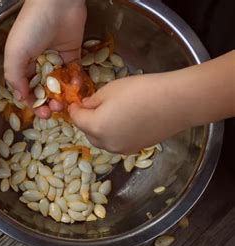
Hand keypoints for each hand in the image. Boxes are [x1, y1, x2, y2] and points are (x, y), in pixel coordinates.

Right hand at [4, 0, 85, 112]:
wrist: (56, 3)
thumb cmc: (31, 27)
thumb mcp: (15, 54)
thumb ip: (15, 77)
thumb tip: (21, 97)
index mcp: (21, 64)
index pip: (26, 90)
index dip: (32, 103)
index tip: (41, 114)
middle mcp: (37, 63)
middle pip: (43, 90)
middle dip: (48, 103)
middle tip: (55, 111)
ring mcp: (55, 59)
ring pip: (59, 84)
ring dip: (62, 96)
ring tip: (65, 103)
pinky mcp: (72, 53)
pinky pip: (73, 72)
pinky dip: (75, 81)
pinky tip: (76, 87)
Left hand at [68, 50, 234, 153]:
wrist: (177, 103)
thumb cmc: (141, 91)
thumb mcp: (111, 89)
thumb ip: (93, 100)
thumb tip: (86, 106)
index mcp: (96, 127)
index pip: (77, 119)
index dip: (74, 110)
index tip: (75, 103)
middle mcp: (106, 143)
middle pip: (88, 133)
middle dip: (86, 121)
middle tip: (90, 106)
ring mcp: (122, 149)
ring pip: (102, 141)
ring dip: (99, 130)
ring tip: (107, 113)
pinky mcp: (136, 149)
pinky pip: (117, 143)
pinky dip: (114, 134)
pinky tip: (122, 121)